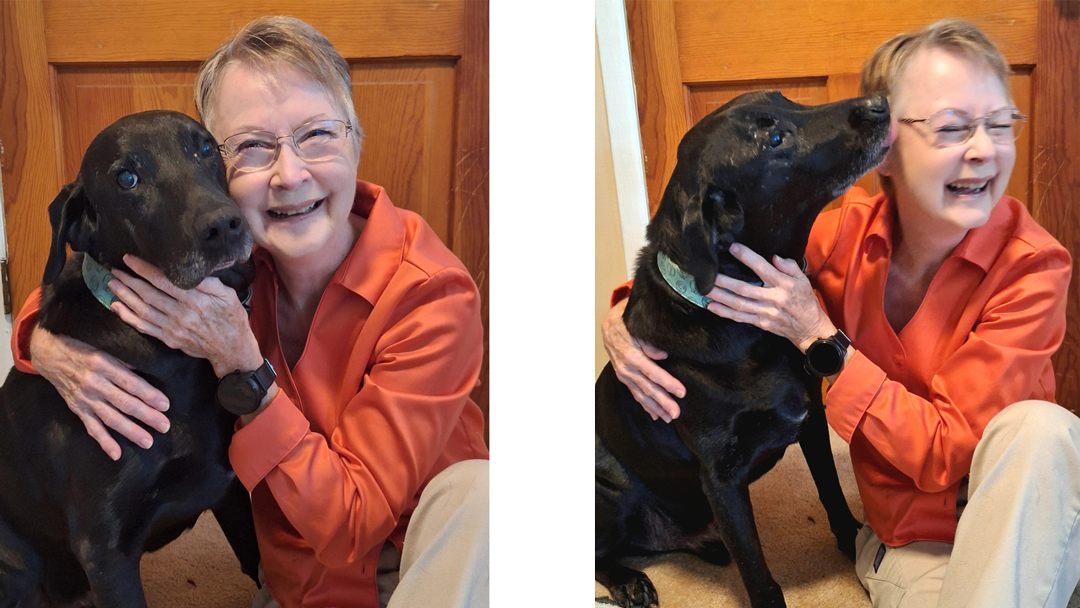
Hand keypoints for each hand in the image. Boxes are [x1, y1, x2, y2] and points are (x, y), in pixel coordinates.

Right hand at [29, 325, 169, 460]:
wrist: (49, 353)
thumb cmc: (83, 348)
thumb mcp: (104, 347)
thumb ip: (125, 361)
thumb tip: (150, 371)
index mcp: (104, 364)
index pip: (131, 383)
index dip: (149, 395)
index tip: (165, 405)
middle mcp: (95, 383)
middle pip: (124, 403)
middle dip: (146, 416)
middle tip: (164, 426)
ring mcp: (85, 398)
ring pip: (111, 418)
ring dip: (130, 431)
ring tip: (148, 442)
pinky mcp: (77, 408)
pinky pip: (91, 427)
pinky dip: (104, 441)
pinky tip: (116, 454)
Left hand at [108, 255, 262, 377]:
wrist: (232, 349)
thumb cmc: (231, 318)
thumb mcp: (228, 295)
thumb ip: (208, 281)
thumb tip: (189, 269)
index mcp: (196, 300)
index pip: (164, 281)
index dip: (143, 269)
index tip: (129, 259)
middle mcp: (182, 314)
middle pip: (148, 295)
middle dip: (128, 280)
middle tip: (114, 270)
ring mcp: (173, 329)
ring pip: (143, 310)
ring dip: (124, 296)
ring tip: (111, 284)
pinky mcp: (169, 339)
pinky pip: (144, 327)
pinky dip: (128, 317)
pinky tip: (117, 307)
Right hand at [602, 299, 685, 421]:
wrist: (609, 325)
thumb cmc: (626, 323)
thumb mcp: (637, 327)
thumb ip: (648, 342)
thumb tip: (662, 355)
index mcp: (631, 355)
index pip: (652, 373)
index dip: (667, 383)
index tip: (681, 392)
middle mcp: (626, 368)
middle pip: (647, 388)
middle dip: (663, 402)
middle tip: (676, 413)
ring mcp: (624, 375)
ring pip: (641, 395)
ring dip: (655, 407)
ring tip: (668, 418)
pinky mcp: (624, 378)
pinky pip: (635, 394)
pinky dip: (645, 405)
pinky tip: (655, 415)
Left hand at [705, 243, 833, 351]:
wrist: (810, 329)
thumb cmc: (806, 302)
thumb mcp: (803, 280)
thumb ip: (789, 267)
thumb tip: (774, 257)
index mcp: (783, 284)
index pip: (762, 268)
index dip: (747, 257)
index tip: (733, 248)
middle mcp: (772, 298)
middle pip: (744, 288)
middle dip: (725, 281)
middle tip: (709, 274)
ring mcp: (765, 312)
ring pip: (738, 304)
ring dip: (720, 297)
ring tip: (704, 289)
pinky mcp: (760, 323)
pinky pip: (740, 317)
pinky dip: (724, 312)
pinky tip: (711, 306)